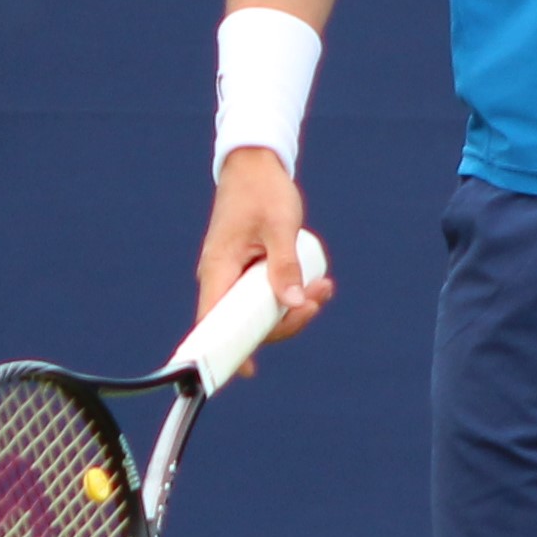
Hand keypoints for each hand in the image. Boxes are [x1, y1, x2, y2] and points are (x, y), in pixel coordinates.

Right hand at [195, 147, 334, 371]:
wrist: (256, 165)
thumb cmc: (262, 191)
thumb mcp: (280, 226)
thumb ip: (285, 265)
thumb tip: (292, 305)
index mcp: (218, 269)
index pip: (213, 323)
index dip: (228, 351)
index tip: (249, 370)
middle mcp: (221, 277)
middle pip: (245, 323)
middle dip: (284, 321)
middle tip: (316, 301)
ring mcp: (234, 275)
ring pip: (261, 310)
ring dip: (293, 307)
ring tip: (324, 287)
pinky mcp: (248, 270)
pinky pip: (267, 294)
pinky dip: (289, 294)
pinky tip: (316, 284)